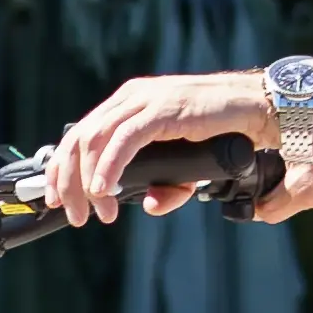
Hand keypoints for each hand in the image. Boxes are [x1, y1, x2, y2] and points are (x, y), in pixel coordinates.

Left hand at [51, 67, 301, 224]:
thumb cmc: (221, 130)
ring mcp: (145, 101)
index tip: (57, 199)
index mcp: (129, 104)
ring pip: (95, 139)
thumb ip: (167, 185)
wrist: (255, 109)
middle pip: (79, 138)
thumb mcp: (186, 164)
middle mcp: (130, 98)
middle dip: (67, 180)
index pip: (80, 133)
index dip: (62, 168)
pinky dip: (108, 168)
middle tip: (74, 214)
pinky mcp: (161, 109)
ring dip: (88, 181)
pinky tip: (105, 189)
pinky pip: (123, 139)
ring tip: (97, 211)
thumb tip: (149, 206)